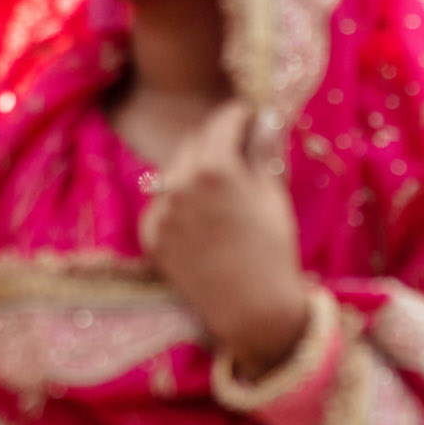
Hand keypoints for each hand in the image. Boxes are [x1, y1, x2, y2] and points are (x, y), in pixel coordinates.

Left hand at [139, 100, 311, 375]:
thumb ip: (260, 153)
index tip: (248, 116)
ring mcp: (160, 211)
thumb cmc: (273, 250)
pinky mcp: (149, 235)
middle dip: (214, 141)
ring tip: (218, 188)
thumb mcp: (273, 194)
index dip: (238, 115)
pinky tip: (201, 217)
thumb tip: (262, 122)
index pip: (221, 122)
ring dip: (193, 170)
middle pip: (193, 142)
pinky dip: (179, 201)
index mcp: (214, 168)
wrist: (251, 309)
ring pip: (173, 172)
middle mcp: (179, 184)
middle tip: (235, 149)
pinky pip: (162, 203)